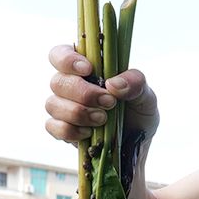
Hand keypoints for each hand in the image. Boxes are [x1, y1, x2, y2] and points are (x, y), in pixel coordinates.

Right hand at [44, 44, 160, 144]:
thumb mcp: (146, 96)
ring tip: (103, 119)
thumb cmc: (137, 113)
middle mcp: (70, 85)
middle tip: (109, 102)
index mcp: (85, 68)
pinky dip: (71, 131)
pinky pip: (54, 127)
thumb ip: (136, 83)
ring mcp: (63, 107)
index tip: (88, 69)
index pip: (60, 54)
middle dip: (84, 93)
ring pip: (53, 104)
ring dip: (79, 113)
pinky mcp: (61, 129)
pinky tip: (89, 133)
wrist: (136, 144)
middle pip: (57, 82)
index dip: (67, 60)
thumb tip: (113, 84)